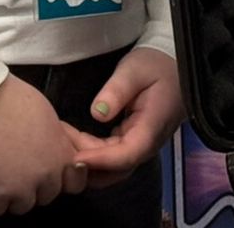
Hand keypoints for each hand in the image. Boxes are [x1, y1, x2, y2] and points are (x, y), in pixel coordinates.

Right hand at [0, 74, 85, 214]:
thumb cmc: (7, 97)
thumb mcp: (47, 114)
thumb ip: (58, 140)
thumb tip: (61, 152)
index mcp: (60, 154)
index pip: (73, 184)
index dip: (57, 177)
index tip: (43, 169)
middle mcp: (45, 175)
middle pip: (45, 196)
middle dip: (31, 183)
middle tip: (13, 162)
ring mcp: (19, 187)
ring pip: (20, 206)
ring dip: (9, 192)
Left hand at [68, 47, 184, 188]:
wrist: (173, 64)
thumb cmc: (155, 64)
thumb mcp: (134, 70)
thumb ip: (116, 91)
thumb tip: (97, 113)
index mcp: (152, 127)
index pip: (127, 155)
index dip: (101, 160)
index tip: (75, 157)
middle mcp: (149, 142)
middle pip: (119, 169)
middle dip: (89, 165)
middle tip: (60, 148)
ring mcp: (142, 144)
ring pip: (115, 166)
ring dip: (89, 161)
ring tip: (62, 142)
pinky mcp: (134, 140)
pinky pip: (114, 155)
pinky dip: (94, 153)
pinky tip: (74, 141)